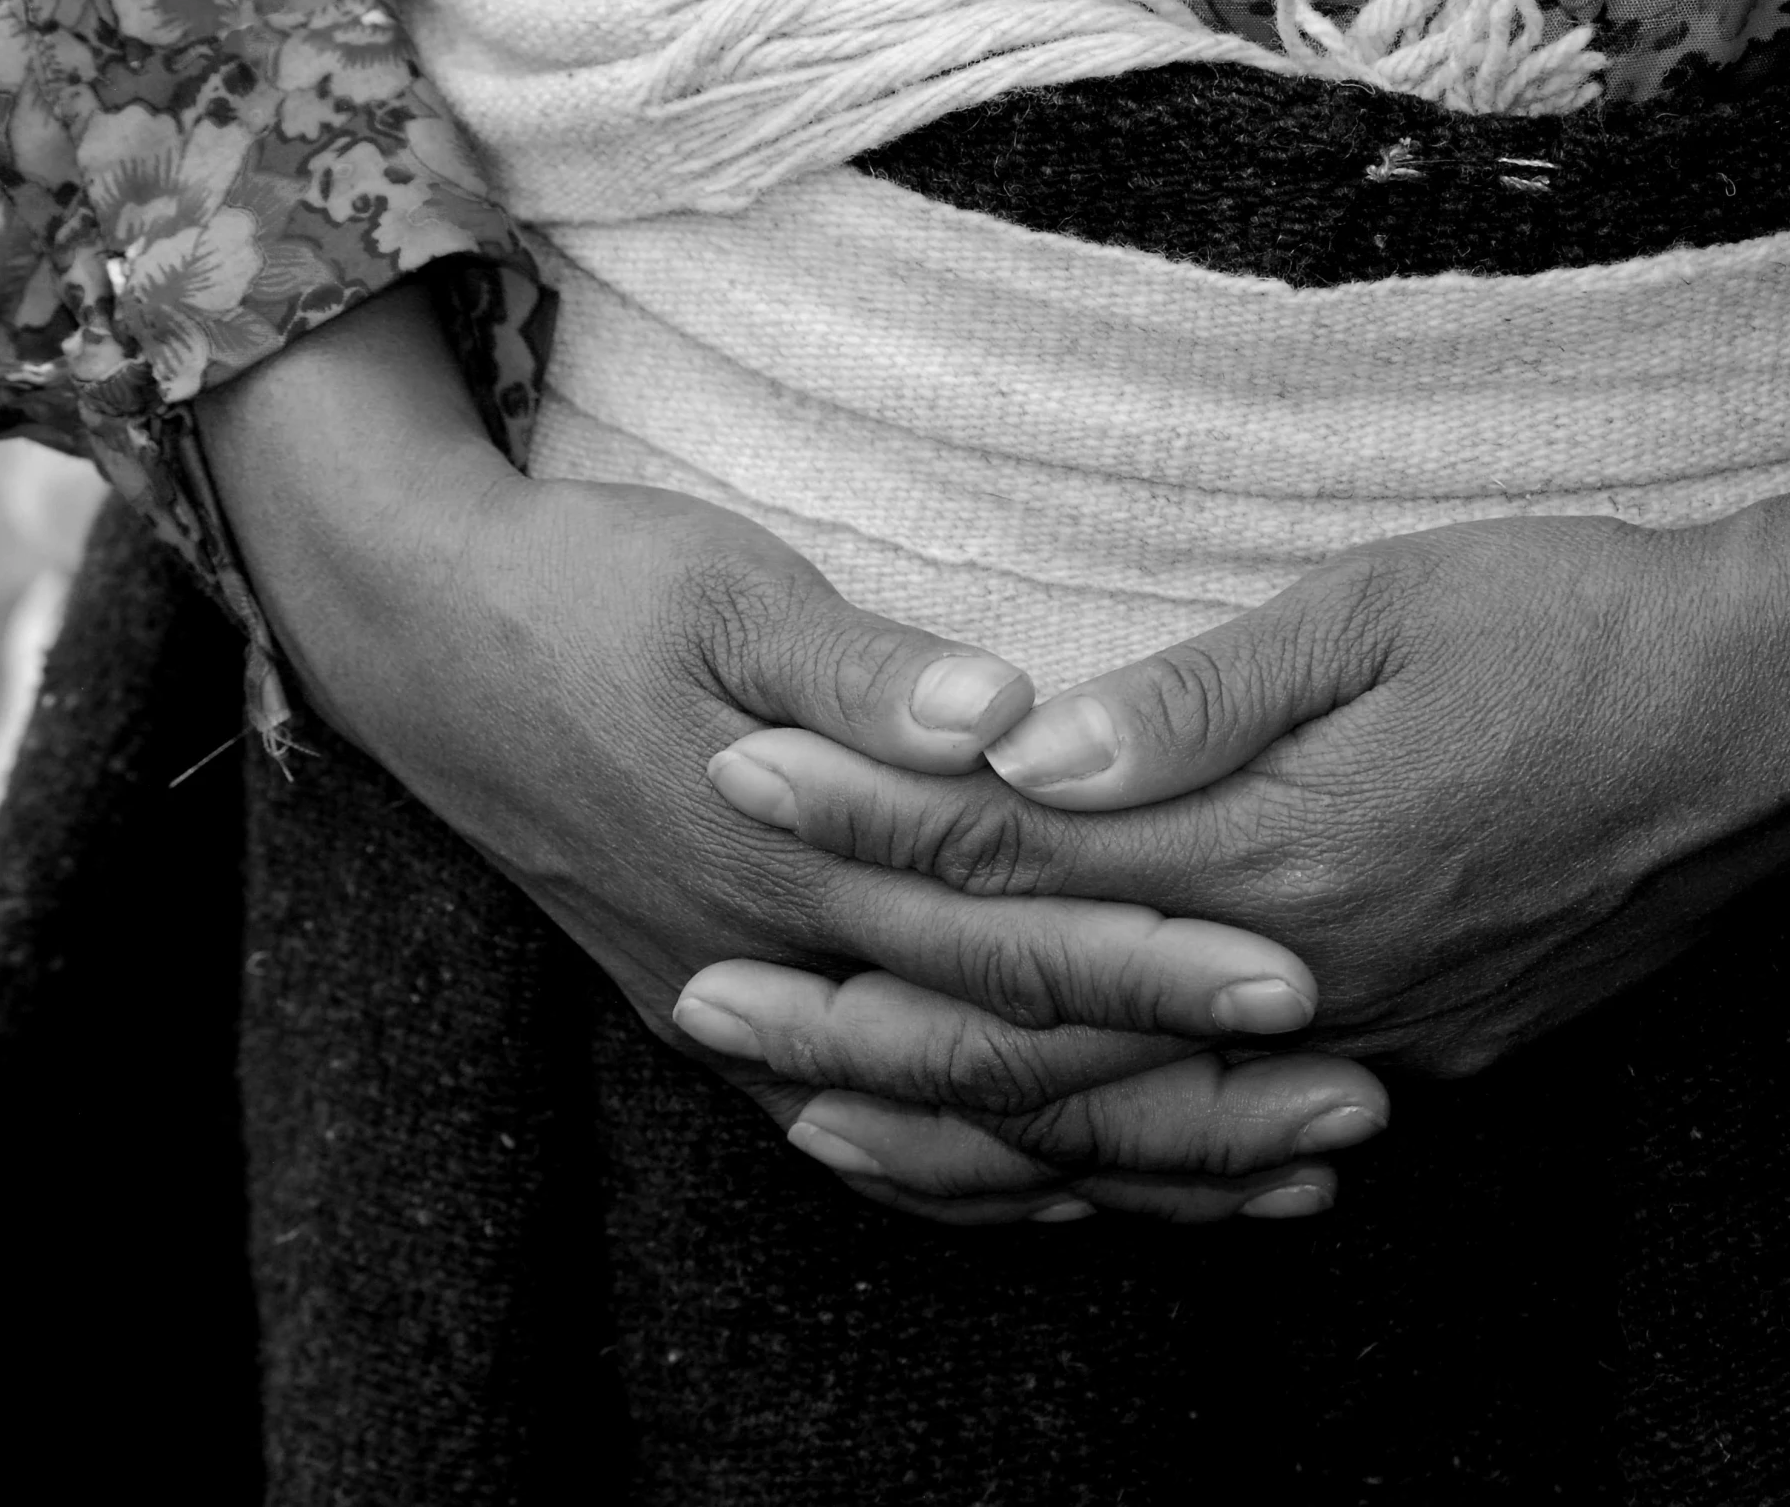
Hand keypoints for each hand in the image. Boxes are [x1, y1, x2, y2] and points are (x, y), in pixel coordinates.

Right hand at [194, 282, 1388, 1222]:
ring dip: (1118, 1157)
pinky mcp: (728, 1021)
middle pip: (1009, 1053)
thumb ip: (858, 667)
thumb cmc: (595, 596)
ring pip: (958, 1123)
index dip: (1153, 959)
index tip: (1296, 978)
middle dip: (1185, 1088)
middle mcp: (782, 958)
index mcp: (799, 849)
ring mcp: (751, 1009)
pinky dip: (980, 1181)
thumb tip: (996, 715)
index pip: (1007, 930)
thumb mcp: (724, 589)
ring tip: (1277, 1179)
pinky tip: (1076, 1200)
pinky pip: (869, 1136)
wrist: (434, 650)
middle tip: (1356, 1105)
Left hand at [681, 384, 1789, 1075]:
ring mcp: (1353, 1031)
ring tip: (813, 1116)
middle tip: (702, 1004)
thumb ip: (1198, 695)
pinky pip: (1212, 1135)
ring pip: (1110, 1114)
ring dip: (951, 1120)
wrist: (1769, 728)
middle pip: (1032, 1023)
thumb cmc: (1577, 628)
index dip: (864, 819)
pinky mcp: (1406, 1047)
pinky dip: (1100, 1161)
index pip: (1015, 856)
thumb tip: (1024, 750)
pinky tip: (1027, 1164)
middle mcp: (1293, 972)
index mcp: (1273, 849)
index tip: (734, 773)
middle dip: (854, 1015)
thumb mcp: (1387, 610)